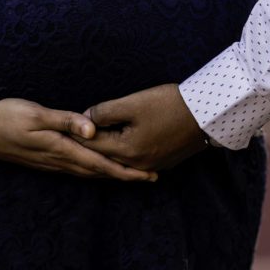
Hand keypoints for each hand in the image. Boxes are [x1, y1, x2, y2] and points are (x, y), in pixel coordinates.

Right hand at [0, 97, 155, 180]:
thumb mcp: (36, 113)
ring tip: (135, 175)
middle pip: (100, 172)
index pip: (101, 163)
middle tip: (153, 176)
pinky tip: (103, 168)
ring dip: (112, 175)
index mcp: (61, 148)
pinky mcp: (47, 160)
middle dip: (127, 176)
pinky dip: (96, 171)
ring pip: (89, 172)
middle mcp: (60, 160)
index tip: (148, 174)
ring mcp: (53, 163)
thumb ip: (66, 121)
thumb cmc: (7, 116)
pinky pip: (78, 170)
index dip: (126, 171)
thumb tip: (93, 131)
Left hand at [79, 84, 207, 172]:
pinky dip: (125, 153)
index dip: (75, 131)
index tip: (63, 124)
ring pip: (119, 160)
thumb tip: (85, 118)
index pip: (90, 143)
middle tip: (70, 133)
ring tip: (92, 139)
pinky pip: (135, 161)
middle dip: (88, 143)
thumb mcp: (132, 103)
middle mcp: (136, 164)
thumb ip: (104, 112)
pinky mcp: (163, 163)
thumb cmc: (169, 104)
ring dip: (106, 149)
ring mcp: (151, 166)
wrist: (207, 113)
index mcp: (126, 151)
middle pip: (103, 155)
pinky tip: (120, 144)